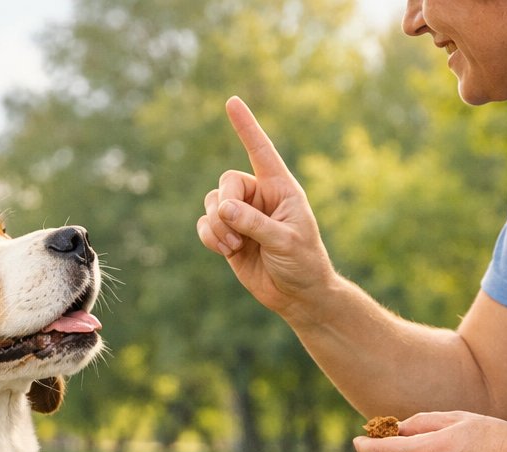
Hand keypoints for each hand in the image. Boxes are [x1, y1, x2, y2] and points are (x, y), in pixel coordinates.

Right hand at [197, 96, 337, 317]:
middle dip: (225, 206)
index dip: (246, 127)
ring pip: (212, 204)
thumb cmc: (303, 263)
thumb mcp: (285, 241)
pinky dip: (208, 237)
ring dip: (216, 226)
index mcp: (281, 188)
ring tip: (232, 246)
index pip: (261, 150)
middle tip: (235, 234)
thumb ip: (254, 223)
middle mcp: (259, 196)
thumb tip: (222, 208)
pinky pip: (204, 225)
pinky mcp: (227, 235)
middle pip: (227, 183)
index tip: (231, 102)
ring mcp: (241, 216)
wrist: (297, 295)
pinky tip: (225, 250)